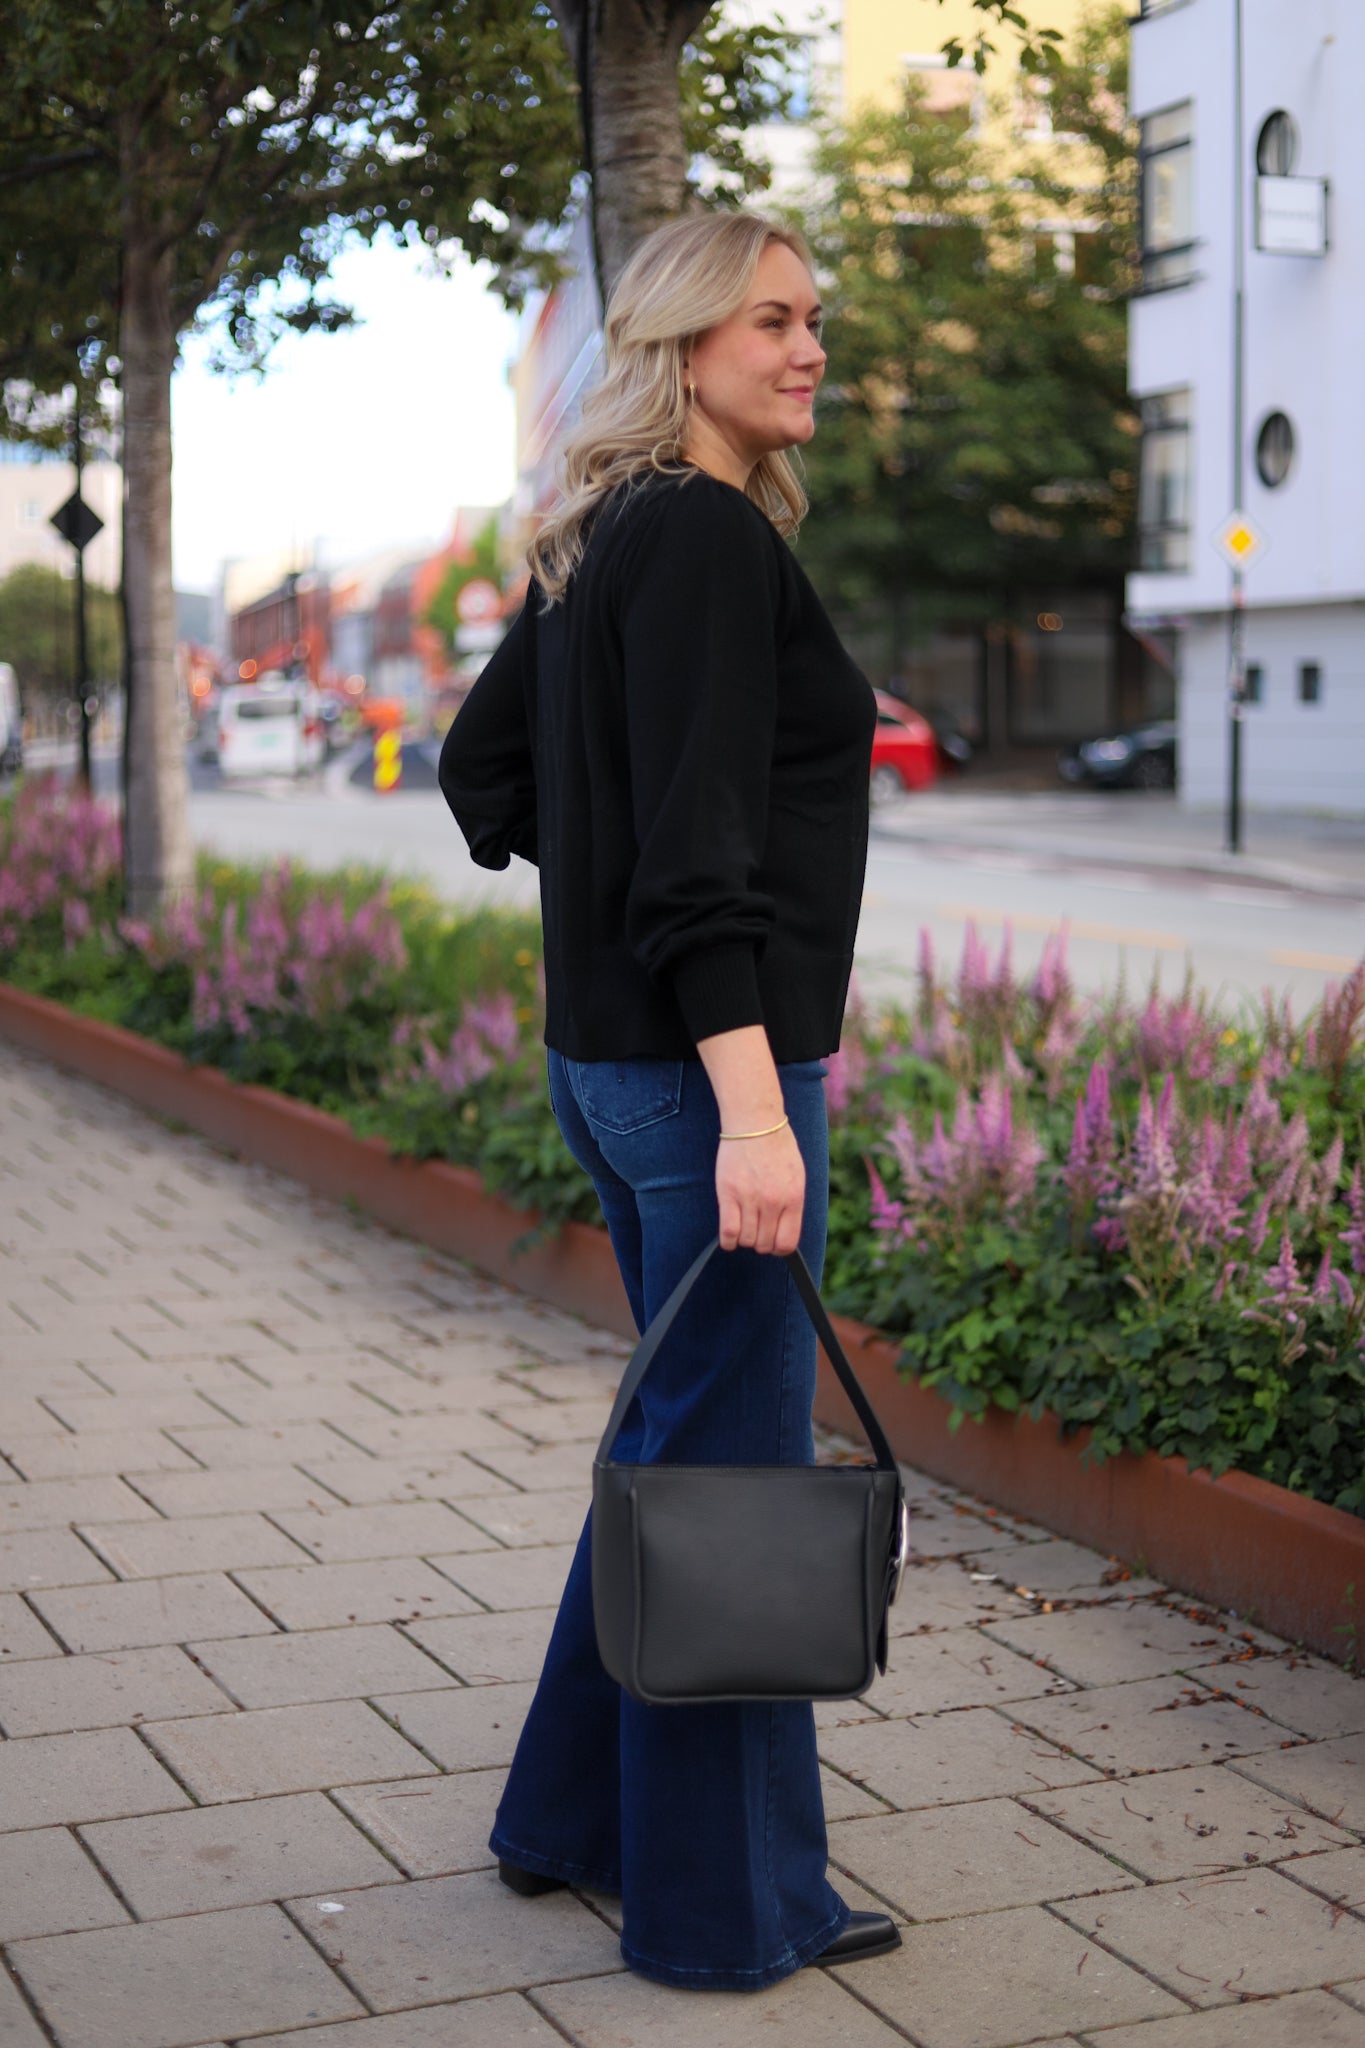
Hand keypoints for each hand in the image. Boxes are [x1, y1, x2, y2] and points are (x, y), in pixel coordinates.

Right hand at [715, 1122, 805, 1255]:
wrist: (755, 1123)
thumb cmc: (777, 1146)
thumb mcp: (796, 1175)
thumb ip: (792, 1203)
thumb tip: (785, 1229)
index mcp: (794, 1198)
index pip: (788, 1242)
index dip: (779, 1248)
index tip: (773, 1243)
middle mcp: (773, 1202)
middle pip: (765, 1244)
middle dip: (760, 1243)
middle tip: (756, 1231)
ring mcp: (750, 1199)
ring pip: (747, 1240)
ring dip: (744, 1239)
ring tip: (743, 1227)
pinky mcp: (728, 1194)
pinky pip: (728, 1231)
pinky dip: (727, 1241)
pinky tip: (728, 1237)